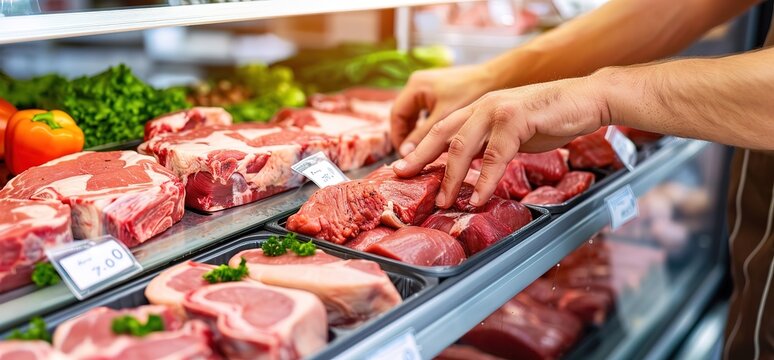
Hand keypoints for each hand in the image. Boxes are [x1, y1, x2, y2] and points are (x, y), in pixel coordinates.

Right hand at [391, 64, 497, 155]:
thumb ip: (423, 135)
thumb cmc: (472, 92)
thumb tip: (406, 155)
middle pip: (403, 115)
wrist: (496, 77)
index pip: (396, 115)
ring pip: (414, 115)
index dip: (398, 137)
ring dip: (417, 132)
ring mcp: (428, 86)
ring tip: (425, 150)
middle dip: (407, 136)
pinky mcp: (439, 91)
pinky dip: (428, 126)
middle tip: (414, 156)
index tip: (407, 155)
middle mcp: (418, 83)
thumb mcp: (444, 117)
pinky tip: (437, 139)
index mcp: (415, 86)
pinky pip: (425, 112)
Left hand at [393, 76, 610, 207]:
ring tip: (444, 201)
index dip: (420, 148)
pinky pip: (494, 155)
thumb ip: (490, 144)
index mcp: (479, 108)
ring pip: (463, 145)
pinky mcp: (517, 119)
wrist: (586, 99)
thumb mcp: (512, 131)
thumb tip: (471, 168)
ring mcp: (498, 110)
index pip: (442, 128)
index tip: (402, 166)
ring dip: (451, 177)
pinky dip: (484, 179)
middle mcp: (483, 105)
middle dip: (421, 158)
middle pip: (442, 134)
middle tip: (403, 176)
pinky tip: (478, 197)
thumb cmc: (551, 116)